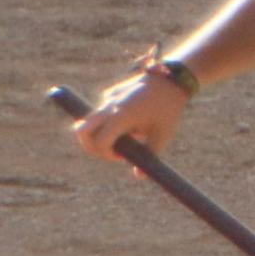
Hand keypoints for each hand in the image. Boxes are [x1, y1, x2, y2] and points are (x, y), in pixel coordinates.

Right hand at [72, 70, 186, 165]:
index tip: (122, 157)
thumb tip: (139, 176)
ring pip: (89, 121)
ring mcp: (107, 97)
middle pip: (81, 131)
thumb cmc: (169, 108)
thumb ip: (149, 155)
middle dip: (89, 146)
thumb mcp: (162, 134)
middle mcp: (109, 106)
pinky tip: (133, 117)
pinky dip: (109, 120)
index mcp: (121, 117)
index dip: (107, 155)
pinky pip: (102, 111)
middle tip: (108, 151)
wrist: (172, 79)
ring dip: (99, 133)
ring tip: (124, 134)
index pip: (99, 142)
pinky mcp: (110, 93)